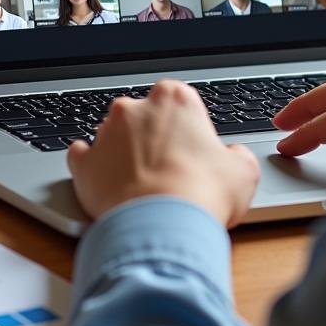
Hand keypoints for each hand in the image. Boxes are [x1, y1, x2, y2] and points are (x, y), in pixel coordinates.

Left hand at [68, 80, 260, 227]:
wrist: (162, 226)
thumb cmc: (202, 194)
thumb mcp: (243, 172)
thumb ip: (236, 156)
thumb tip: (233, 157)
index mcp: (175, 98)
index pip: (179, 100)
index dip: (187, 126)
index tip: (192, 147)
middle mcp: (135, 108)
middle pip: (143, 116)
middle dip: (152, 137)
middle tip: (169, 167)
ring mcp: (105, 134)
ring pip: (112, 135)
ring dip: (123, 153)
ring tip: (141, 183)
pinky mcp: (84, 163)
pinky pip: (82, 157)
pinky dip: (91, 165)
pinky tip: (103, 178)